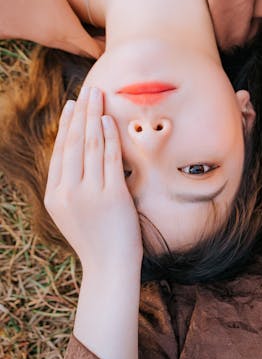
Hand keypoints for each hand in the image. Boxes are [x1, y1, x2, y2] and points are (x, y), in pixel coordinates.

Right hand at [44, 86, 142, 273]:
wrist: (109, 269)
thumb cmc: (96, 239)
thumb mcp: (72, 213)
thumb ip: (71, 187)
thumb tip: (79, 157)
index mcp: (54, 196)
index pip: (60, 151)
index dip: (67, 125)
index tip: (73, 105)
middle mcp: (67, 192)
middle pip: (73, 143)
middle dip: (81, 113)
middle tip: (88, 90)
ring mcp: (89, 194)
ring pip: (90, 146)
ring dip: (94, 117)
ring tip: (99, 96)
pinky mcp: (111, 197)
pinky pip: (109, 159)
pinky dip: (108, 136)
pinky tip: (108, 120)